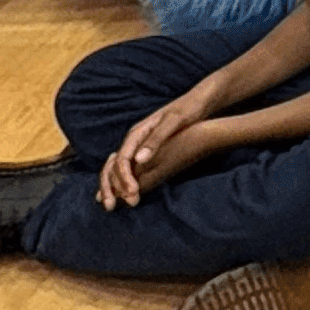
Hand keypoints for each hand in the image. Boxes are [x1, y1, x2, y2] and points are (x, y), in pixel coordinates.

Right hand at [97, 87, 217, 208]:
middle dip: (112, 186)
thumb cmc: (188, 110)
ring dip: (114, 187)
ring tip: (113, 206)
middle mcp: (134, 140)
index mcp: (138, 133)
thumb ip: (156, 139)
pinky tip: (123, 195)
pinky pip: (128, 169)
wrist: (198, 102)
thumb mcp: (175, 122)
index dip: (123, 178)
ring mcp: (139, 146)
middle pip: (113, 165)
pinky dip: (122, 183)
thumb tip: (138, 160)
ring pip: (117, 168)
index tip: (132, 194)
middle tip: (116, 206)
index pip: (122, 159)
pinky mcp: (146, 151)